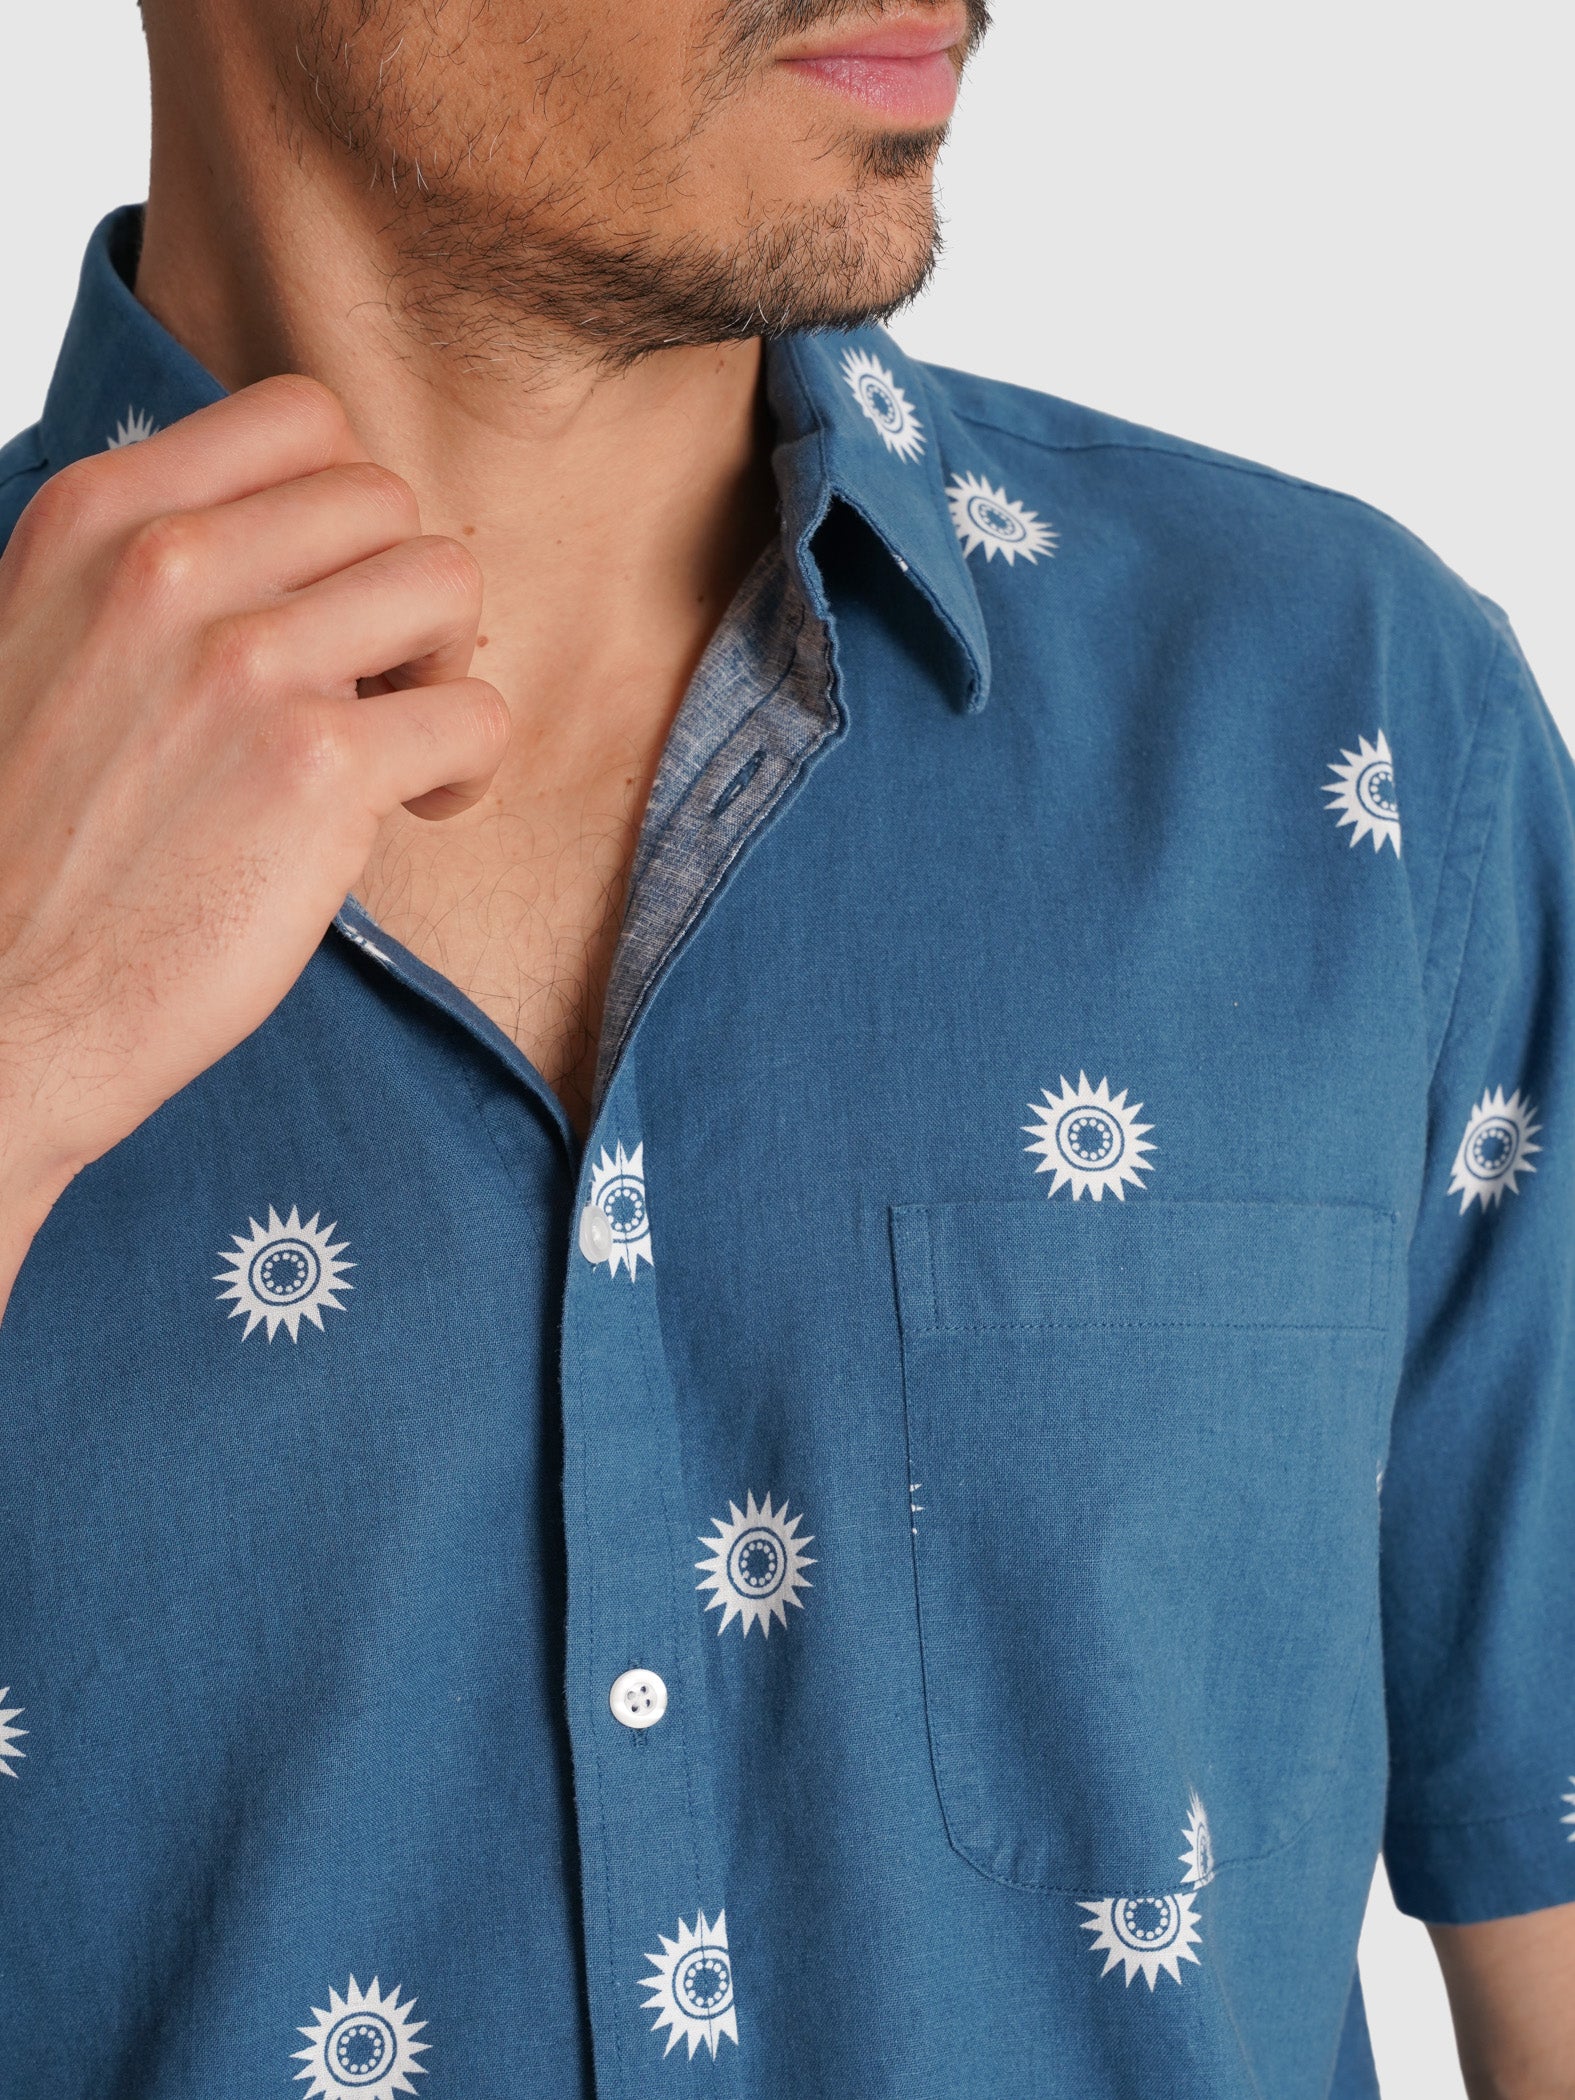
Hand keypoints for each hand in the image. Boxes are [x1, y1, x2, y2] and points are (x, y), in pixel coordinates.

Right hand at [0, 376, 508, 1305]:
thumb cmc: (27, 844)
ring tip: (399, 742)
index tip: (331, 590)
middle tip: (373, 683)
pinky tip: (415, 808)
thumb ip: (149, 578)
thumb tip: (291, 555)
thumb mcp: (45, 643)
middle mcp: (172, 568)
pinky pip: (476, 716)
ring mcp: (248, 664)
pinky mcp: (319, 770)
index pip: (300, 418)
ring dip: (444, 667)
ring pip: (449, 588)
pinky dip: (466, 767)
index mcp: (98, 521)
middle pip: (389, 502)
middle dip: (400, 593)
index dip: (348, 507)